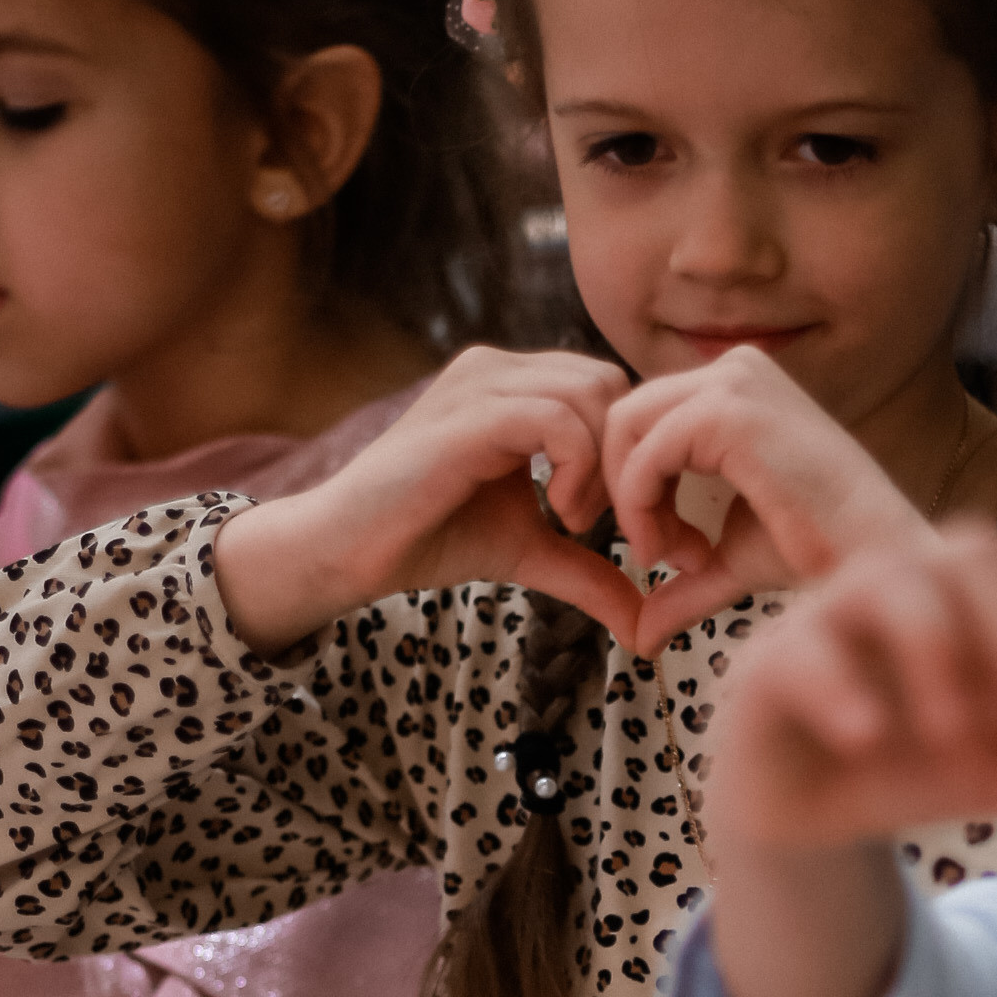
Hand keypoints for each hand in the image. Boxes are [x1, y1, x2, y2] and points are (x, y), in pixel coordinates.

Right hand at [211, 346, 644, 653]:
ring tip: (574, 520)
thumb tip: (647, 629)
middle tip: (599, 520)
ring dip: (603, 466)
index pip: (608, 387)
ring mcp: (480, 382)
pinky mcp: (467, 415)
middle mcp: (498, 367)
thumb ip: (590, 572)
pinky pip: (557, 419)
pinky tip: (558, 514)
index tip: (619, 518)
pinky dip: (577, 470)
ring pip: (592, 393)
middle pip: (610, 383)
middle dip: (624, 456)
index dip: (627, 450)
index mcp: (514, 383)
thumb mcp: (530, 552)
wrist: (349, 551)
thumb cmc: (429, 538)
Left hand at [600, 348, 927, 652]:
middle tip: (655, 554)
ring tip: (669, 556)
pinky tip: (676, 552)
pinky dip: (642, 508)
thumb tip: (638, 636)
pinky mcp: (730, 411)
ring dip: (630, 501)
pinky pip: (647, 454)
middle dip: (621, 489)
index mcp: (736, 384)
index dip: (632, 484)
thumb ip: (680, 573)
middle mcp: (735, 368)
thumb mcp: (729, 554)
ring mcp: (734, 382)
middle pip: (627, 416)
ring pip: (627, 427)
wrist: (870, 554)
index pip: (644, 417)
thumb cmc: (815, 551)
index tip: (661, 550)